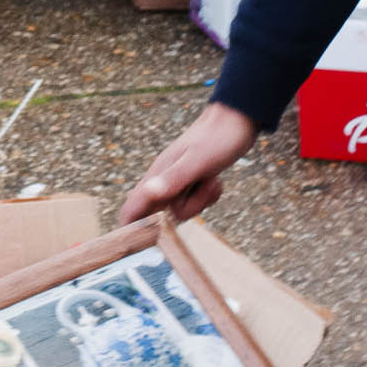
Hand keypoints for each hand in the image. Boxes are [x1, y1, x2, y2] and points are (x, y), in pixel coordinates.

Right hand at [119, 103, 259, 225]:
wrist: (237, 120)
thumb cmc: (216, 138)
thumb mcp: (197, 161)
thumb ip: (173, 179)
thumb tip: (148, 193)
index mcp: (159, 173)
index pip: (134, 204)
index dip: (129, 226)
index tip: (132, 247)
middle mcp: (165, 179)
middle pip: (165, 213)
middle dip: (187, 208)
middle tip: (202, 188)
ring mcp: (180, 180)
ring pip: (183, 208)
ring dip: (202, 199)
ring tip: (211, 179)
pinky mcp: (194, 181)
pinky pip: (197, 200)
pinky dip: (209, 194)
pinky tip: (215, 179)